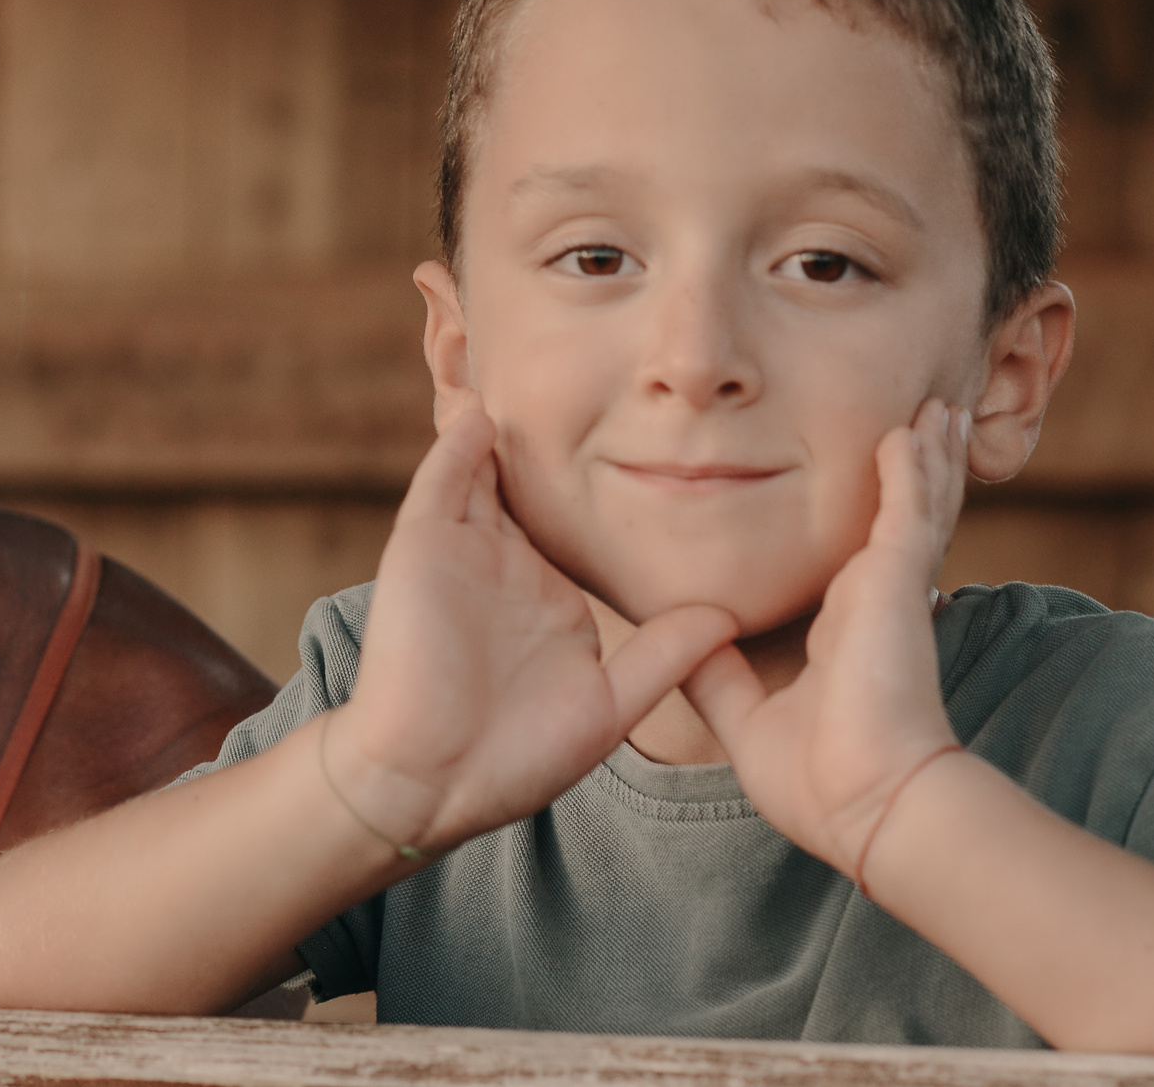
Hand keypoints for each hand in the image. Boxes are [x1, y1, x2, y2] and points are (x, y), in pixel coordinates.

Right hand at [328, 400, 737, 854]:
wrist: (430, 785)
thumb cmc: (513, 758)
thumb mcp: (608, 703)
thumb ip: (663, 656)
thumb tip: (729, 616)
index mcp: (549, 598)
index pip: (581, 529)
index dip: (612, 489)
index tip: (663, 444)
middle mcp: (506, 565)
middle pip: (531, 486)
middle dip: (555, 438)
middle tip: (601, 381)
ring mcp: (463, 552)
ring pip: (484, 470)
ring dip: (504, 425)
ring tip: (532, 368)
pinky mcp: (424, 548)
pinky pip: (442, 481)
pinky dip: (460, 444)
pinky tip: (484, 411)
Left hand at [683, 397, 968, 878]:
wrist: (865, 806)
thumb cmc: (818, 781)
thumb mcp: (746, 716)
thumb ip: (715, 675)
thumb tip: (681, 640)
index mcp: (844, 627)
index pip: (861, 558)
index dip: (871, 523)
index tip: (869, 489)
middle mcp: (872, 601)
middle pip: (898, 517)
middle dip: (911, 470)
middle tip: (921, 423)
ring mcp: (889, 589)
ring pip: (915, 503)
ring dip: (922, 455)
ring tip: (934, 411)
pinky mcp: (899, 583)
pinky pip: (907, 509)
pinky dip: (910, 468)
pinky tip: (908, 431)